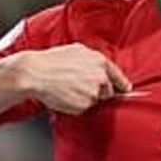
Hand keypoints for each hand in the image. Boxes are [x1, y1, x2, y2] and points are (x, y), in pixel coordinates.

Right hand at [0, 43, 131, 116]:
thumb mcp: (76, 51)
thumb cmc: (51, 61)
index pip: (119, 77)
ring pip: (94, 100)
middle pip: (107, 91)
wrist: (35, 73)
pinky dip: (75, 105)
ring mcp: (93, 92)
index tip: (125, 90)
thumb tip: (101, 68)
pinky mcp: (84, 105)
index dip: (122, 85)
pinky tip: (64, 95)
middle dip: (98, 91)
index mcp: (100, 61)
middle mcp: (100, 77)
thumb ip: (93, 60)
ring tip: (68, 89)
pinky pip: (83, 108)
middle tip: (79, 87)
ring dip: (85, 98)